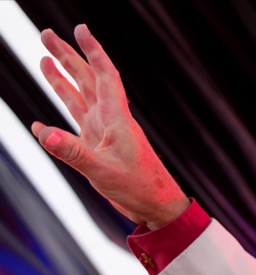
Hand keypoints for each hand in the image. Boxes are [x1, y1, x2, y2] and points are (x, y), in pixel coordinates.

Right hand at [32, 24, 187, 228]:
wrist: (156, 207)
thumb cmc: (139, 188)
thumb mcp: (103, 171)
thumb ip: (74, 152)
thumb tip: (43, 132)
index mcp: (116, 119)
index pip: (104, 76)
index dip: (93, 51)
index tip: (80, 28)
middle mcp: (109, 120)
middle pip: (86, 80)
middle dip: (68, 56)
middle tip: (46, 34)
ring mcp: (103, 133)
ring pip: (80, 98)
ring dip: (63, 78)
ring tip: (45, 58)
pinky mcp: (98, 148)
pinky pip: (75, 127)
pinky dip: (57, 123)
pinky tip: (41, 124)